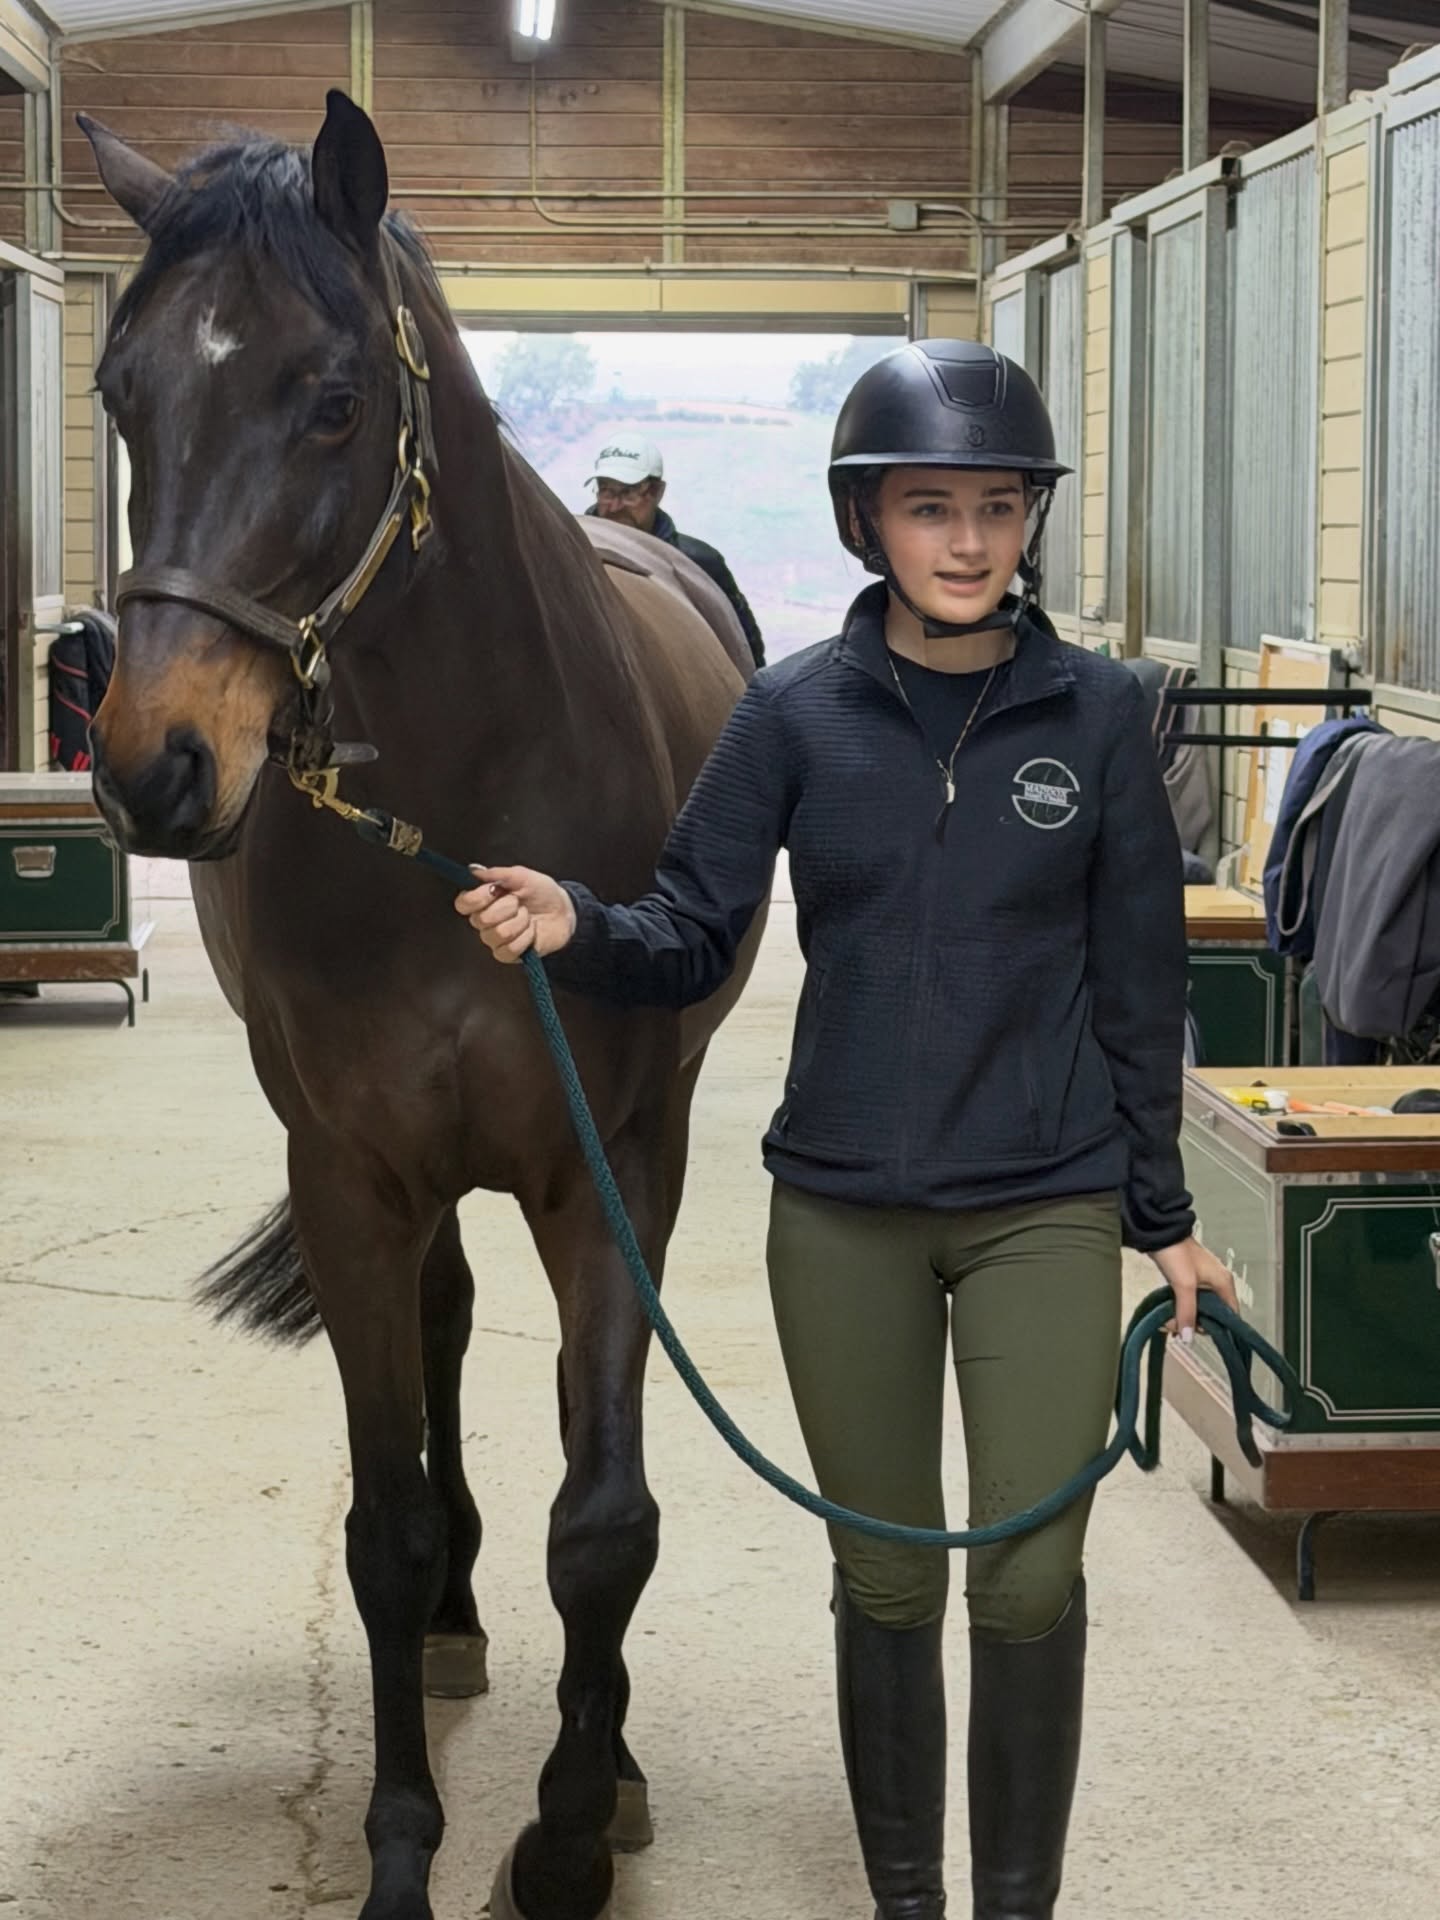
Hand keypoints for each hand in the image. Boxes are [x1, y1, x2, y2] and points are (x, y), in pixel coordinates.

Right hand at [454, 865, 576, 963]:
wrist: (563, 911)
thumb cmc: (542, 893)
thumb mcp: (522, 876)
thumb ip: (498, 874)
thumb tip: (475, 871)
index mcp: (484, 900)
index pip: (463, 903)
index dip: (476, 898)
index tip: (494, 890)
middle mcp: (485, 921)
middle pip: (481, 920)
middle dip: (507, 907)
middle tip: (519, 903)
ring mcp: (495, 939)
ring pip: (498, 934)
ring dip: (520, 922)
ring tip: (528, 916)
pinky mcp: (508, 954)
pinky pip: (510, 949)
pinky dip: (526, 937)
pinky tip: (531, 931)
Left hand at [1149, 1236, 1240, 1345]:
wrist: (1159, 1233)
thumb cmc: (1176, 1252)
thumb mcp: (1184, 1285)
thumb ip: (1187, 1311)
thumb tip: (1188, 1337)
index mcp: (1223, 1282)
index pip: (1231, 1314)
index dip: (1219, 1327)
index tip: (1201, 1333)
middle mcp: (1217, 1283)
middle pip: (1213, 1314)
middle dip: (1195, 1323)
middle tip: (1179, 1328)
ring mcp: (1202, 1282)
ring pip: (1198, 1309)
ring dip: (1184, 1317)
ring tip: (1168, 1322)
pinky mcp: (1189, 1281)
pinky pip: (1189, 1302)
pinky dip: (1180, 1309)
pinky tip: (1168, 1315)